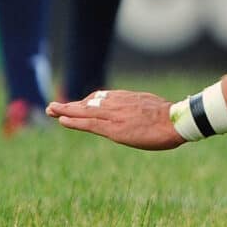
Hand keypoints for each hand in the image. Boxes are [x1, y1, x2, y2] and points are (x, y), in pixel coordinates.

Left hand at [46, 90, 183, 149]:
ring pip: (84, 111)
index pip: (102, 98)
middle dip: (70, 105)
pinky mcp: (113, 128)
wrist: (176, 122)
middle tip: (53, 106)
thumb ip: (142, 107)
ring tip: (50, 110)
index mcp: (128, 99)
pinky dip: (74, 121)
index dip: (87, 102)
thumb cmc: (171, 118)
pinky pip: (88, 123)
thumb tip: (142, 112)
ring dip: (65, 110)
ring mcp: (114, 115)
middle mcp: (118, 104)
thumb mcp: (155, 107)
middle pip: (89, 103)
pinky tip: (62, 120)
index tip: (77, 104)